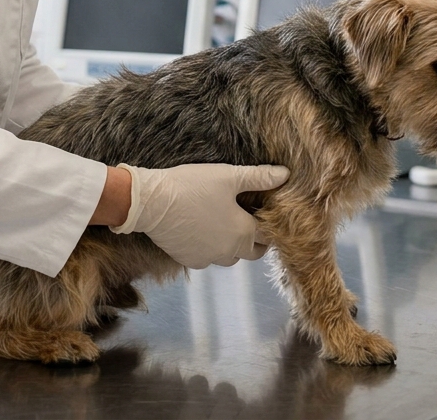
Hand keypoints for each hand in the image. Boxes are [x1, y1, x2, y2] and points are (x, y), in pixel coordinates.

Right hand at [109, 163, 289, 268]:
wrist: (151, 202)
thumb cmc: (192, 185)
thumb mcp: (229, 176)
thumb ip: (259, 177)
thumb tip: (285, 175)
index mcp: (243, 232)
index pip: (268, 235)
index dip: (268, 223)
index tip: (262, 211)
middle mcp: (230, 252)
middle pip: (252, 251)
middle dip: (253, 238)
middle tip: (246, 218)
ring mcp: (209, 259)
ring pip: (230, 257)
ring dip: (231, 245)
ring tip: (223, 222)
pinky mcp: (189, 261)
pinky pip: (207, 258)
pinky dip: (209, 248)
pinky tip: (201, 229)